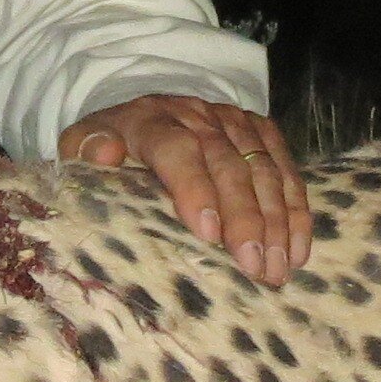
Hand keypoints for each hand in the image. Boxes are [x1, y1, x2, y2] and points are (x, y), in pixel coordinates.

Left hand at [61, 93, 307, 285]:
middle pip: (229, 165)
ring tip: (278, 268)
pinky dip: (297, 211)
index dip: (194, 188)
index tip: (207, 233)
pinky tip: (298, 249)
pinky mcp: (260, 131)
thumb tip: (106, 155)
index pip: (178, 149)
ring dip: (277, 221)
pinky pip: (286, 170)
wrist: (144, 113)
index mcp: (152, 120)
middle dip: (245, 218)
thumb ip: (87, 149)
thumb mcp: (82, 144)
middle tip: (254, 267)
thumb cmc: (112, 145)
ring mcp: (234, 122)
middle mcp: (198, 116)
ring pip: (264, 170)